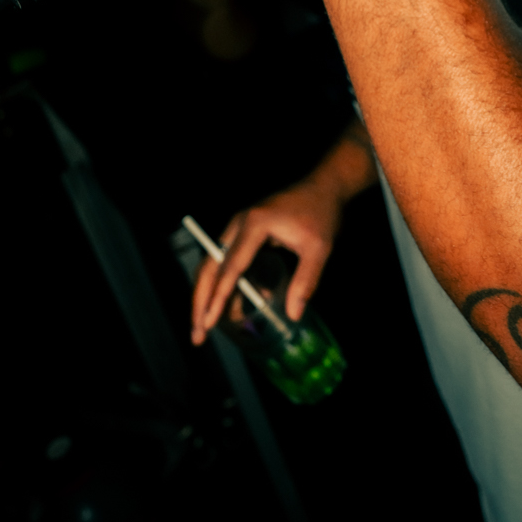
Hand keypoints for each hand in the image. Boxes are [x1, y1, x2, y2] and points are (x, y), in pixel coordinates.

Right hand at [190, 172, 345, 341]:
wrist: (323, 187)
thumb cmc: (321, 214)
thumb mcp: (319, 249)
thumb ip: (305, 281)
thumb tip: (294, 315)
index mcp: (254, 224)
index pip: (230, 267)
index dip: (219, 297)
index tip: (210, 322)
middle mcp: (239, 225)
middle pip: (210, 267)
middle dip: (201, 302)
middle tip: (198, 334)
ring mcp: (238, 228)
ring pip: (214, 267)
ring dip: (209, 297)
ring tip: (209, 327)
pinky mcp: (243, 235)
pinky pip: (227, 264)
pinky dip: (226, 287)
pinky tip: (236, 308)